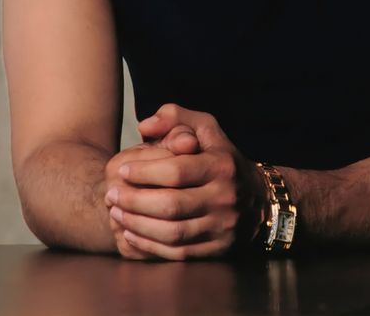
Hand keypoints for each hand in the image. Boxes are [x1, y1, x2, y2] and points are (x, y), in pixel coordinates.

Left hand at [105, 104, 267, 260]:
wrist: (258, 200)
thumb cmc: (220, 157)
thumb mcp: (205, 127)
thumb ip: (174, 117)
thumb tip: (144, 126)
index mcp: (221, 165)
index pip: (176, 171)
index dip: (144, 172)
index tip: (121, 171)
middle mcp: (225, 197)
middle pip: (171, 205)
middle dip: (134, 201)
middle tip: (111, 195)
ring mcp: (222, 227)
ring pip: (173, 232)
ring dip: (138, 225)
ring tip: (116, 213)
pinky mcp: (217, 250)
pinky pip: (178, 252)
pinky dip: (150, 245)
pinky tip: (131, 233)